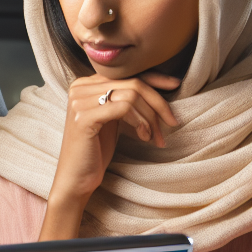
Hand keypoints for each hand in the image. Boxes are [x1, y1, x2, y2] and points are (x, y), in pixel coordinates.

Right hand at [41, 72, 178, 239]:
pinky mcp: (84, 117)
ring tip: (153, 136)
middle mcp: (79, 88)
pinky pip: (124, 108)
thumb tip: (159, 85)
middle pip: (132, 83)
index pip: (125, 73)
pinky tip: (143, 137)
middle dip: (158, 103)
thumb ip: (124, 99)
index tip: (175, 85)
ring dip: (150, 117)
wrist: (76, 178)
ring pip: (131, 95)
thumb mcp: (113, 118)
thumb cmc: (96, 149)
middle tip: (170, 123)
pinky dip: (140, 122)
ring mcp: (79, 102)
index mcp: (84, 84)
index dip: (154, 78)